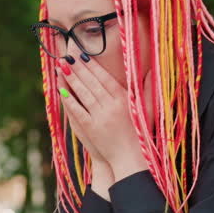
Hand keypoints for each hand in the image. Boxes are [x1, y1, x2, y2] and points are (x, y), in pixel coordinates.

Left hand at [57, 58, 148, 184]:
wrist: (131, 158)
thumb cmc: (140, 133)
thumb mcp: (148, 109)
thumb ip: (147, 89)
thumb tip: (153, 70)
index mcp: (124, 99)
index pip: (105, 78)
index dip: (93, 65)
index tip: (82, 54)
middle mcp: (112, 106)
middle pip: (92, 83)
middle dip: (78, 68)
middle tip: (66, 55)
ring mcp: (100, 117)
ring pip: (83, 94)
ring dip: (71, 79)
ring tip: (60, 67)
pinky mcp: (91, 128)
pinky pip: (77, 110)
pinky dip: (69, 99)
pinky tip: (60, 89)